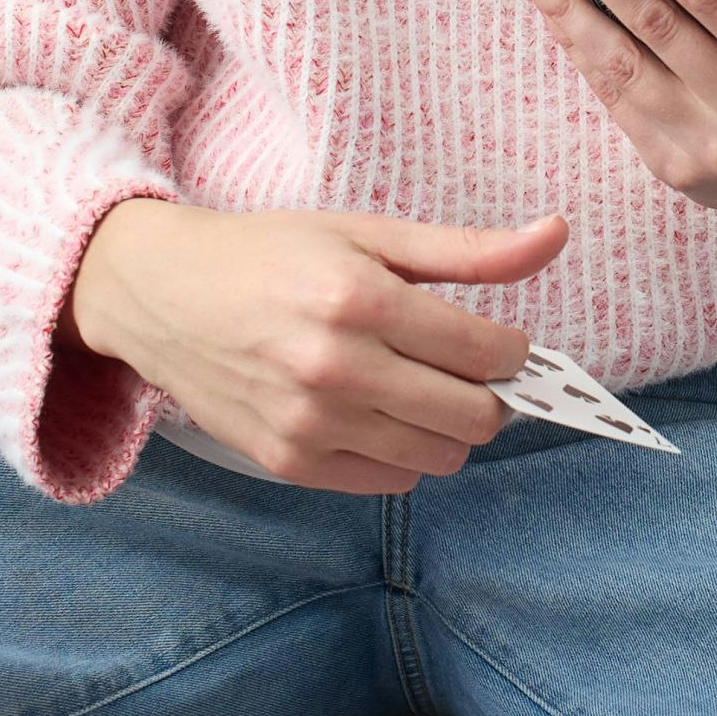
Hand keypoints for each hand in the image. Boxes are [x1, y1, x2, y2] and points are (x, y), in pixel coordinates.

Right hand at [68, 199, 566, 494]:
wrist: (161, 295)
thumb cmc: (269, 256)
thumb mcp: (367, 234)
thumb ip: (468, 250)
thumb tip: (555, 236)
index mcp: (360, 300)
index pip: (488, 353)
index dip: (513, 351)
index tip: (500, 342)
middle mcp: (336, 368)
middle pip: (473, 417)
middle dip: (488, 395)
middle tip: (464, 370)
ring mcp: (310, 423)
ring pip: (438, 457)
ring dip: (447, 429)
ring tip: (419, 389)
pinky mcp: (289, 462)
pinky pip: (389, 482)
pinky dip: (401, 453)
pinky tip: (377, 413)